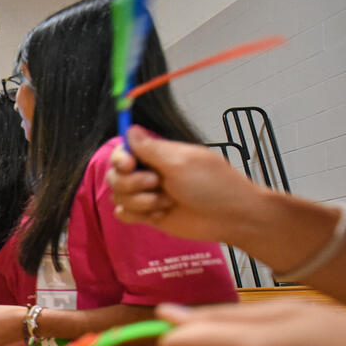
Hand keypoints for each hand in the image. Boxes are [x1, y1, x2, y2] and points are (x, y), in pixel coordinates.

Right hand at [107, 126, 259, 243]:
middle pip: (115, 175)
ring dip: (139, 201)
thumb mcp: (181, 162)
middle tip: (156, 184)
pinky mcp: (147, 215)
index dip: (119, 158)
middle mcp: (149, 173)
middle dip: (131, 183)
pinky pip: (123, 215)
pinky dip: (137, 215)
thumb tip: (130, 129)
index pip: (123, 151)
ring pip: (118, 196)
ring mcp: (147, 195)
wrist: (230, 217)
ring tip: (165, 202)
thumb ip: (150, 148)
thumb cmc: (212, 185)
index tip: (129, 164)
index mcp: (157, 155)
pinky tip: (160, 214)